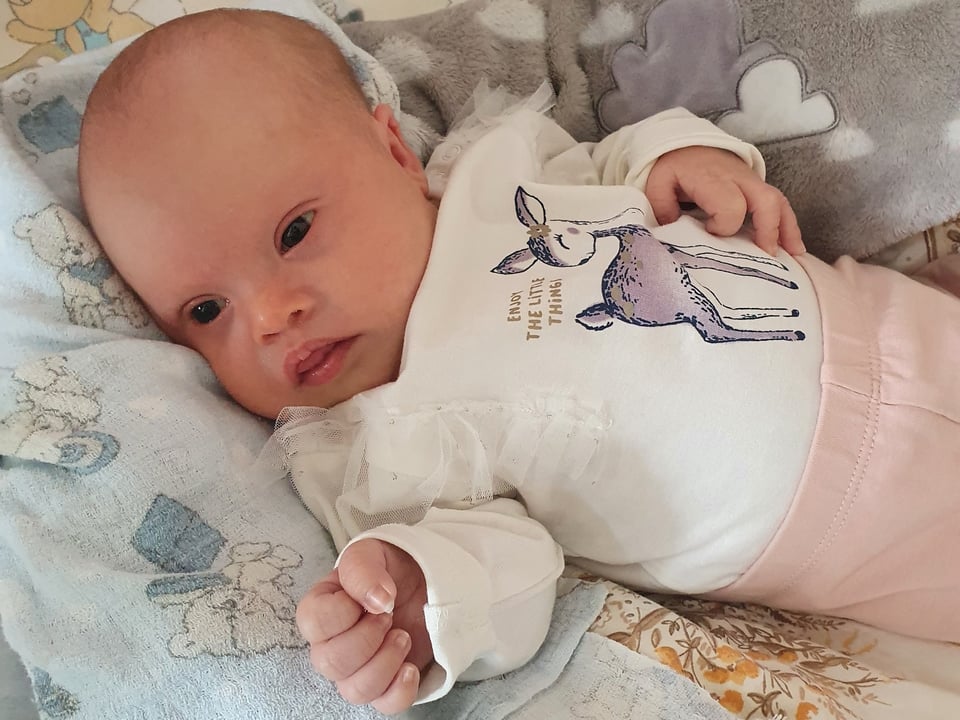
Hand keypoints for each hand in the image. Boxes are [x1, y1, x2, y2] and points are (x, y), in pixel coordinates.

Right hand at [297, 539, 430, 713]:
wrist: (425, 579)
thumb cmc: (391, 566)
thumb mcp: (373, 552)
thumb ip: (363, 569)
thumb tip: (375, 600)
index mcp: (322, 607)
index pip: (312, 623)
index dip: (341, 613)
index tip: (369, 599)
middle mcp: (333, 643)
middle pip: (330, 663)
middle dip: (366, 639)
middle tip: (388, 616)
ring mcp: (359, 668)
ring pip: (354, 690)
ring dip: (384, 663)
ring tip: (403, 636)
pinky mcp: (387, 683)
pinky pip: (384, 705)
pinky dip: (400, 690)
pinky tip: (410, 666)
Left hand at [646, 146, 804, 255]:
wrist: (686, 143)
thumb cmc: (674, 167)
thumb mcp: (658, 183)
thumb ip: (662, 207)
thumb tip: (673, 233)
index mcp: (712, 179)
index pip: (730, 205)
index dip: (724, 225)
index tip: (710, 233)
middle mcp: (739, 179)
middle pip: (765, 201)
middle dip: (769, 230)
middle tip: (766, 257)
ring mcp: (752, 182)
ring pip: (778, 202)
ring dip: (786, 230)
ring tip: (793, 257)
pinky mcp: (757, 187)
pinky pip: (779, 204)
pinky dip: (788, 225)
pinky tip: (793, 248)